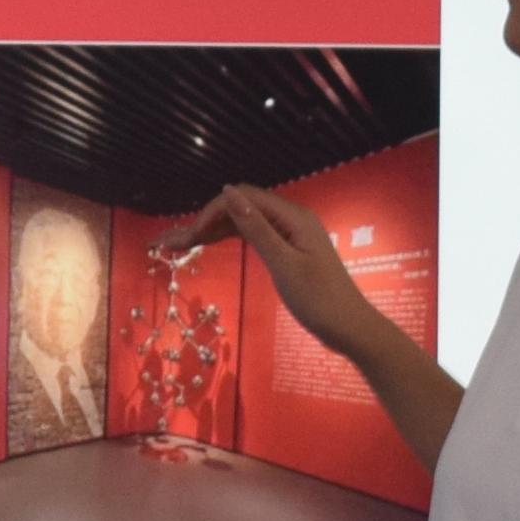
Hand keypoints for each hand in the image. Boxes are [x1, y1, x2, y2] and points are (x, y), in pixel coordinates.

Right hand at [160, 181, 383, 363]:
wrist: (350, 328)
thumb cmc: (319, 300)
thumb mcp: (283, 264)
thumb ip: (255, 228)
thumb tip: (227, 192)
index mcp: (292, 216)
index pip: (243, 198)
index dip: (211, 212)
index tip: (187, 238)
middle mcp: (290, 219)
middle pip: (240, 208)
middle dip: (204, 221)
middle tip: (169, 244)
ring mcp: (290, 234)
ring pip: (244, 222)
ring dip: (212, 230)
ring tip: (179, 244)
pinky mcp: (288, 250)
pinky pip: (254, 235)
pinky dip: (229, 239)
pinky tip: (209, 244)